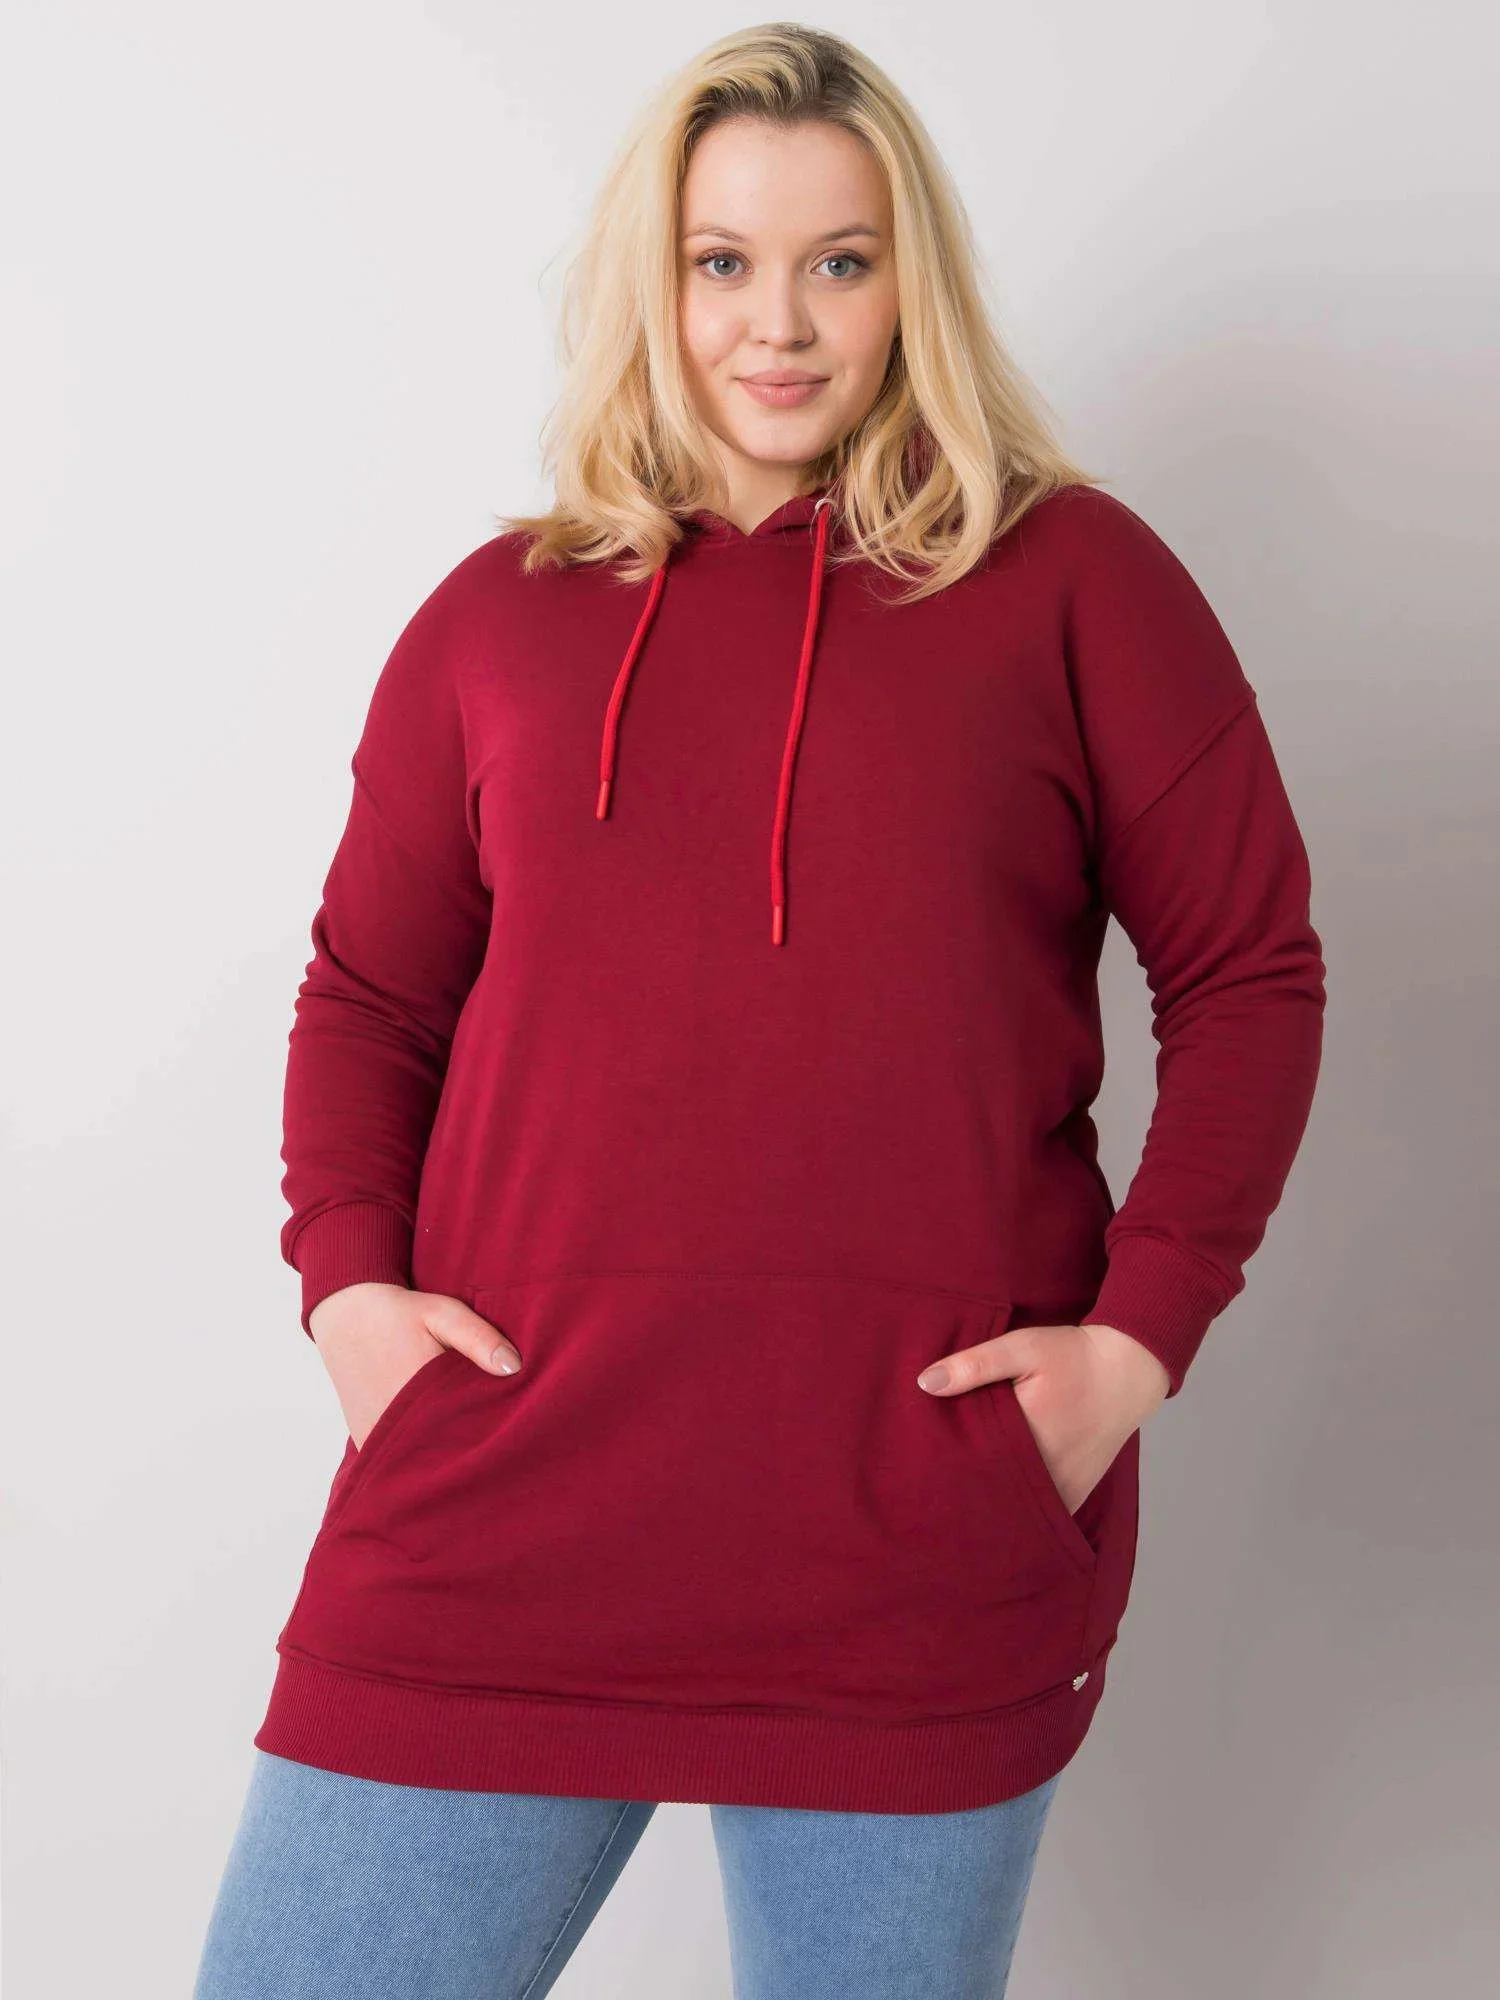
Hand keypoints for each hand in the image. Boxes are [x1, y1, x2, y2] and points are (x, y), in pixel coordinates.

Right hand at [309, 1283, 522, 1449]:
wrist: (345, 1316)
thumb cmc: (400, 1313)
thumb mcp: (443, 1313)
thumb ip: (478, 1339)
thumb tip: (514, 1368)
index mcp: (419, 1390)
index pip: (467, 1428)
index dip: (491, 1432)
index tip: (512, 1432)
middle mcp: (394, 1421)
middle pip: (444, 1451)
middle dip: (470, 1449)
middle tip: (497, 1446)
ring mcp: (375, 1435)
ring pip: (418, 1462)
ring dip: (440, 1458)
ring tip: (467, 1449)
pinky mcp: (365, 1440)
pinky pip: (395, 1462)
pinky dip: (414, 1459)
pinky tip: (435, 1448)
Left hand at [916, 1320, 1168, 1514]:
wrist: (1129, 1370)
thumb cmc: (1074, 1356)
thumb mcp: (1023, 1347)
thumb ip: (975, 1365)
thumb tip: (926, 1383)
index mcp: (1027, 1438)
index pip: (969, 1466)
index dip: (941, 1466)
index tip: (918, 1465)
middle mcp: (1046, 1473)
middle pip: (988, 1494)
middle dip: (960, 1491)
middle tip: (928, 1485)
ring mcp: (1063, 1490)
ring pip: (1013, 1512)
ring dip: (988, 1504)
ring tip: (956, 1496)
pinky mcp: (1074, 1494)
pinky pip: (1038, 1515)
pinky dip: (1016, 1510)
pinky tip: (994, 1499)